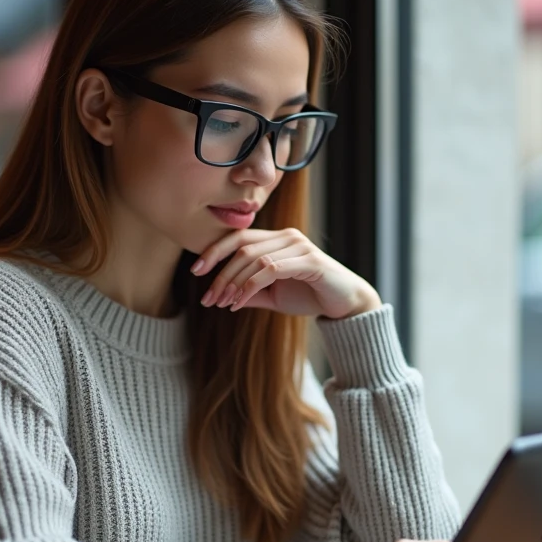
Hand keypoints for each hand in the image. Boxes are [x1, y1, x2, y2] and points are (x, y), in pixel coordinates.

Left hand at [191, 228, 381, 318]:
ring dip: (233, 283)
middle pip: (242, 248)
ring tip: (223, 303)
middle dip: (220, 274)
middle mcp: (287, 237)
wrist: (346, 305)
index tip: (195, 272)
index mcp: (277, 239)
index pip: (238, 237)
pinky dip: (251, 286)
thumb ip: (250, 292)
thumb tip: (222, 296)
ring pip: (254, 258)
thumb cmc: (310, 296)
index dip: (214, 251)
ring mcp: (299, 247)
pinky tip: (240, 303)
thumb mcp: (273, 296)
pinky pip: (271, 270)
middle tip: (208, 298)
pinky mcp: (310, 261)